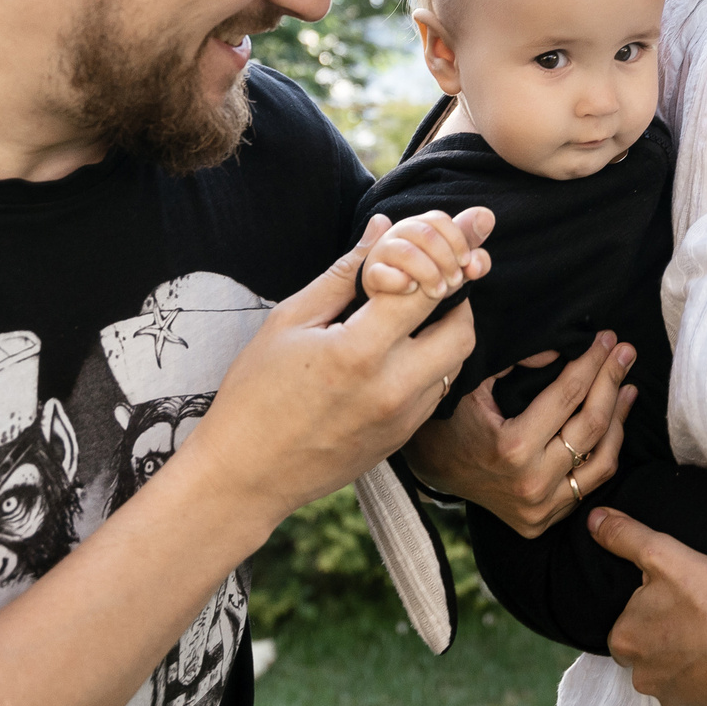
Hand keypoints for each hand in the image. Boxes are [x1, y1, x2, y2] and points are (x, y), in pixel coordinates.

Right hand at [182, 215, 478, 527]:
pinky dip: (430, 365)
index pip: (426, 288)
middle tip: (435, 278)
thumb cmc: (255, 394)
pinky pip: (436, 392)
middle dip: (456, 298)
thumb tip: (383, 228)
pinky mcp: (401, 441)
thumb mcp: (289, 322)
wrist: (245, 477)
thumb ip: (344, 273)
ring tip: (414, 315)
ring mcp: (402, 420)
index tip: (453, 231)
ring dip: (445, 332)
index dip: (442, 254)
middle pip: (461, 330)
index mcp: (359, 351)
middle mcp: (392, 389)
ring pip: (455, 364)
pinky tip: (398, 354)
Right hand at [361, 206, 493, 298]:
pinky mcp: (370, 275)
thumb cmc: (429, 280)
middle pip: (425, 233)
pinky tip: (411, 289)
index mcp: (421, 227)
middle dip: (446, 260)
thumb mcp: (454, 269)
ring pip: (406, 251)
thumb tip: (488, 217)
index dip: (458, 240)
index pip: (439, 220)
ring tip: (438, 292)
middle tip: (455, 282)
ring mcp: (382, 253)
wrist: (388, 305)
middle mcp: (400, 233)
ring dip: (429, 273)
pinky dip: (399, 282)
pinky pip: (380, 273)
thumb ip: (472, 250)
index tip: (467, 263)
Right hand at [402, 334, 634, 536]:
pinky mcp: (542, 521)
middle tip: (626, 352)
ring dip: (619, 418)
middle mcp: (531, 483)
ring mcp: (539, 508)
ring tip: (627, 384)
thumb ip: (516, 361)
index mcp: (513, 447)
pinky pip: (589, 485)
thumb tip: (563, 348)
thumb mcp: (474, 381)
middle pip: (592, 426)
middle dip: (612, 381)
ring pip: (603, 461)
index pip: (568, 394)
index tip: (606, 338)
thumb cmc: (451, 417)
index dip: (591, 361)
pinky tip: (613, 423)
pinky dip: (605, 451)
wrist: (432, 469)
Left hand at [590, 508, 706, 705]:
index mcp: (626, 642)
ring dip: (689, 670)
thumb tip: (593, 519)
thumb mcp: (661, 553)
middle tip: (697, 625)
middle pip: (648, 662)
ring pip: (675, 684)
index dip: (649, 617)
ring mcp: (676, 704)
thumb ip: (624, 537)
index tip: (675, 606)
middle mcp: (644, 680)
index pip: (626, 632)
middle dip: (666, 648)